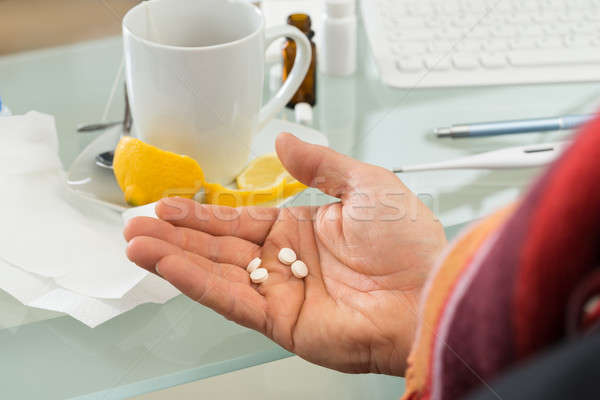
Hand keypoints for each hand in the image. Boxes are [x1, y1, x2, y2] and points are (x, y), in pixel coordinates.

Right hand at [124, 134, 445, 375]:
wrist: (427, 292)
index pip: (241, 218)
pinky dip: (195, 282)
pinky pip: (230, 299)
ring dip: (173, 258)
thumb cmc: (408, 243)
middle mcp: (286, 261)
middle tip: (137, 224)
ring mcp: (281, 292)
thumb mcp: (365, 184)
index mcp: (302, 229)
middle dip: (177, 234)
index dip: (204, 212)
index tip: (170, 203)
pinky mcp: (281, 321)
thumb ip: (319, 164)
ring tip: (135, 244)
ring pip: (216, 272)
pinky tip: (166, 266)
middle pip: (219, 245)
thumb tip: (284, 142)